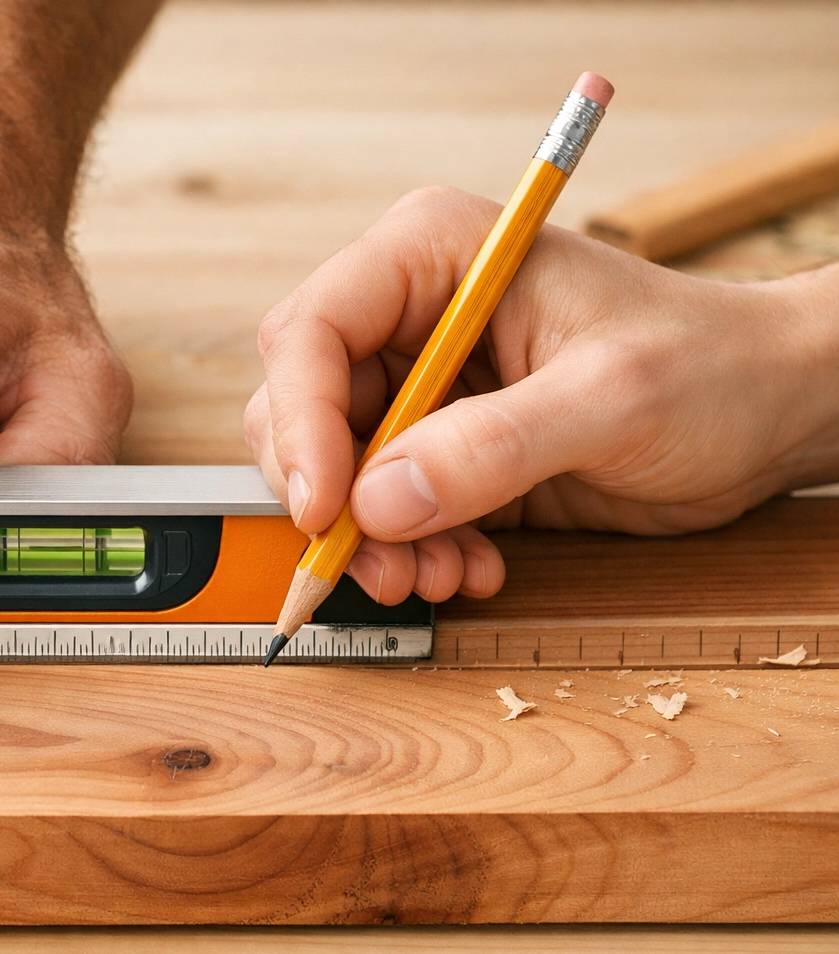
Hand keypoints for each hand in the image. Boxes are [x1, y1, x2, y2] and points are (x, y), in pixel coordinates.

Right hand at [246, 185, 838, 604]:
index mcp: (435, 258)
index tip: (326, 507)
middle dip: (331, 496)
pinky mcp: (441, 447)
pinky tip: (472, 565)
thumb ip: (492, 447)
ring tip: (441, 575)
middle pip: (301, 407)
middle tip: (380, 562)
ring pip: (333, 469)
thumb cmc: (713, 366)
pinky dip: (412, 550)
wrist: (771, 409)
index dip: (300, 422)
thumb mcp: (610, 399)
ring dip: (371, 539)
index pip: (311, 332)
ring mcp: (422, 385)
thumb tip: (379, 500)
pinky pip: (382, 508)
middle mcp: (411, 316)